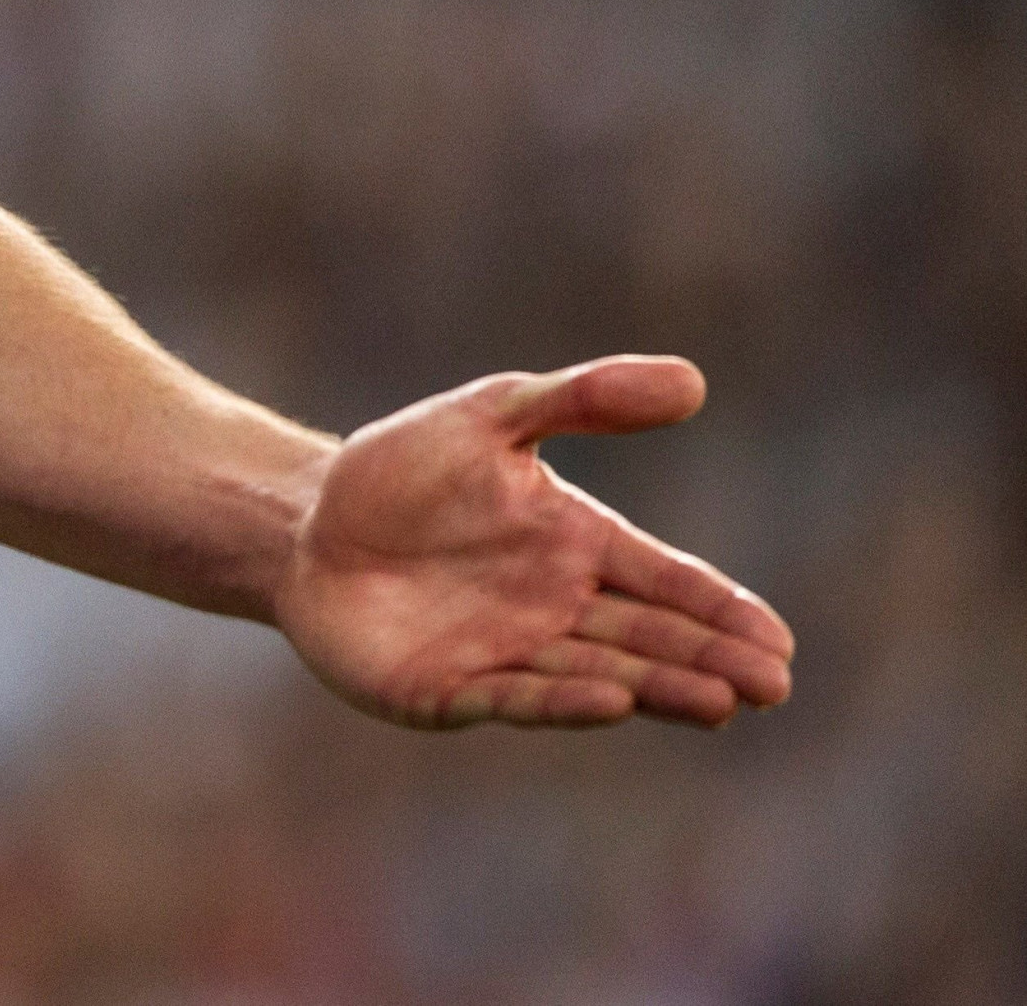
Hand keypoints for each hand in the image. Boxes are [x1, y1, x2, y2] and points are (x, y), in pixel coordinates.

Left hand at [277, 355, 795, 729]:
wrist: (304, 521)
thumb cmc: (402, 469)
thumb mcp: (490, 417)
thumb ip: (584, 399)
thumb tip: (692, 381)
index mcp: (577, 546)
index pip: (667, 581)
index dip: (722, 610)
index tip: (778, 640)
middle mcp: (556, 609)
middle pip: (651, 638)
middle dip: (711, 660)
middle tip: (771, 684)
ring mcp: (508, 654)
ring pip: (601, 674)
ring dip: (659, 688)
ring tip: (719, 702)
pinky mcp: (449, 690)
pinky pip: (516, 696)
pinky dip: (566, 700)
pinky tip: (613, 700)